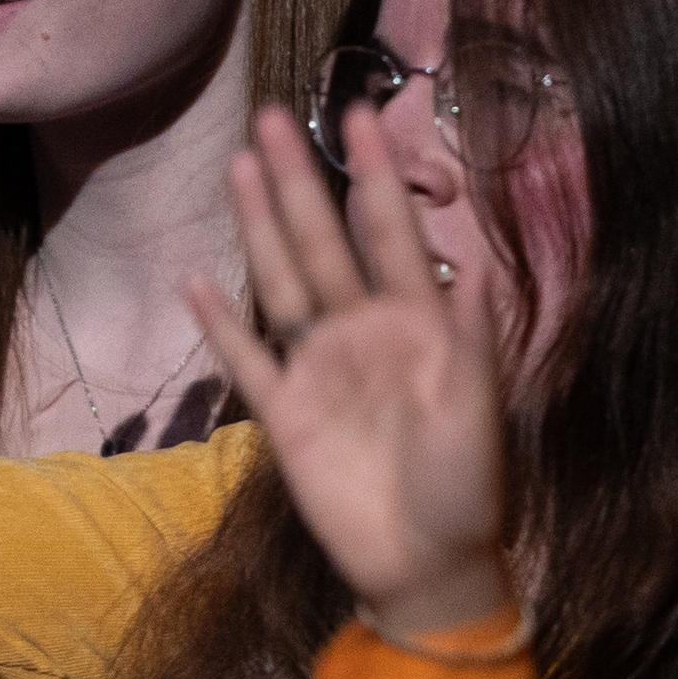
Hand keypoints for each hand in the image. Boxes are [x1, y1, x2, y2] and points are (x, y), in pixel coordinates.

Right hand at [191, 109, 512, 643]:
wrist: (427, 565)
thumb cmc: (468, 488)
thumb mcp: (480, 412)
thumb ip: (472, 340)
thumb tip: (478, 262)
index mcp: (417, 323)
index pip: (391, 232)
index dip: (375, 174)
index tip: (361, 113)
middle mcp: (363, 332)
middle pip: (323, 241)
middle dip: (300, 180)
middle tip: (272, 118)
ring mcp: (320, 368)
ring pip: (281, 282)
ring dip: (260, 226)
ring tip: (238, 168)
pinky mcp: (286, 415)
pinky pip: (249, 359)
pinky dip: (222, 323)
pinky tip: (197, 280)